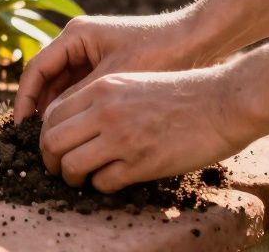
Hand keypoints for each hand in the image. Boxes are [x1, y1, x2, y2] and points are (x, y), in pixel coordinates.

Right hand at [13, 12, 212, 122]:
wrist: (198, 41)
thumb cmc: (159, 54)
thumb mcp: (113, 81)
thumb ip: (78, 99)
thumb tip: (48, 124)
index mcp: (75, 35)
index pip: (36, 69)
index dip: (25, 99)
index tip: (20, 127)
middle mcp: (78, 41)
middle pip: (46, 78)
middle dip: (38, 109)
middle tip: (34, 140)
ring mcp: (92, 52)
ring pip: (62, 86)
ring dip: (56, 111)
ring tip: (52, 141)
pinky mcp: (105, 64)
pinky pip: (80, 89)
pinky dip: (75, 109)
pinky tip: (75, 133)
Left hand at [37, 67, 253, 191]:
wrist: (222, 101)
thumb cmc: (182, 93)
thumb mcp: (132, 82)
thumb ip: (102, 99)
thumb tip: (76, 124)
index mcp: (101, 89)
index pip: (52, 115)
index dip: (46, 135)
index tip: (54, 146)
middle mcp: (105, 111)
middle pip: (52, 141)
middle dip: (50, 160)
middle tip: (58, 168)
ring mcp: (122, 138)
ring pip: (71, 165)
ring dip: (71, 178)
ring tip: (80, 180)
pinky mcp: (141, 162)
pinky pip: (103, 182)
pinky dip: (101, 186)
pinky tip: (111, 181)